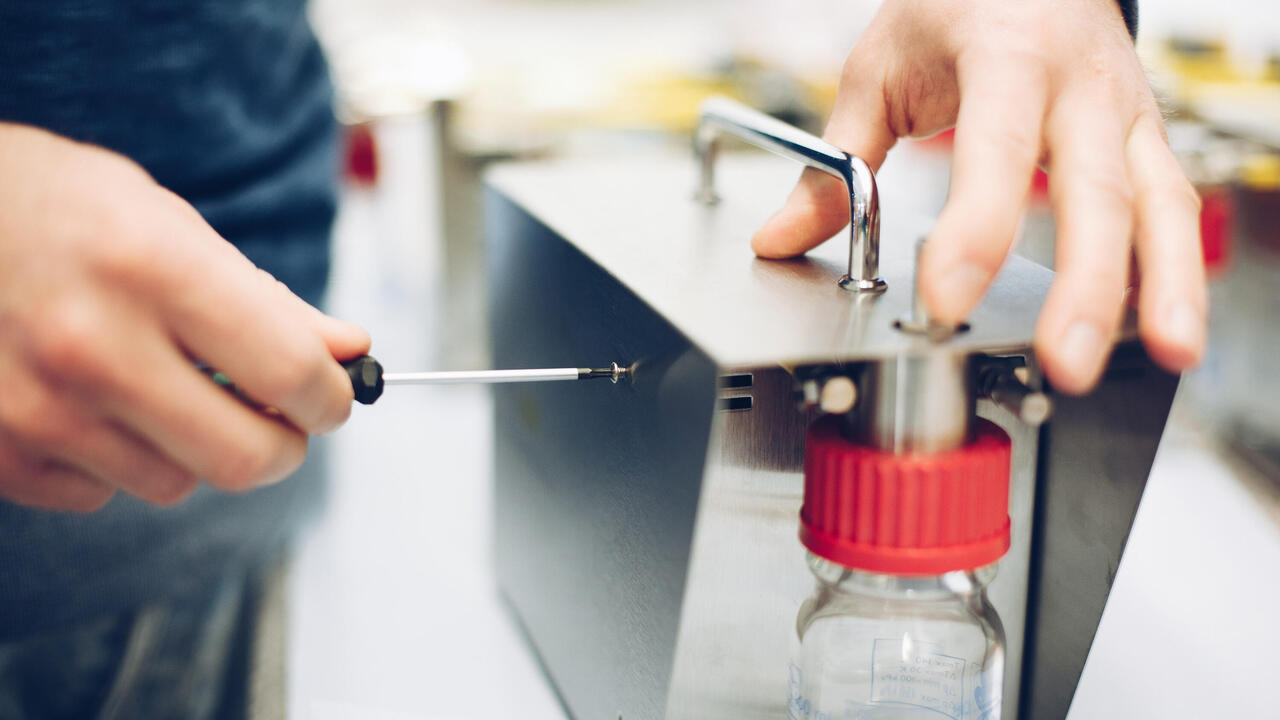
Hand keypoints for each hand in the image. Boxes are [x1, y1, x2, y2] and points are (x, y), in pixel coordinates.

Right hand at [0, 124, 369, 511]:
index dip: (331, 397)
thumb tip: (350, 352)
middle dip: (283, 444)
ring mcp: (37, 407)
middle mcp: (91, 344)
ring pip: (177, 483)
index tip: (332, 397)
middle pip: (244, 457)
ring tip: (161, 385)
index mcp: (150, 267)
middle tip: (279, 418)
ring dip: (193, 447)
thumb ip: (267, 300)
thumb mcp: (170, 225)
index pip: (289, 373)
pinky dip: (116, 461)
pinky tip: (95, 402)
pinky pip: (100, 493)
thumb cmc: (58, 210)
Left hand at [752, 0, 1205, 392]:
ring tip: (1170, 354)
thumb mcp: (882, 66)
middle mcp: (1080, 86)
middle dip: (1086, 284)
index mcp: (1007, 56)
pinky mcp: (1148, 141)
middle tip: (1064, 362)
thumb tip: (782, 238)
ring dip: (1167, 285)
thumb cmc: (959, 7)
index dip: (975, 230)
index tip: (944, 299)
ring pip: (1159, 202)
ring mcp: (1126, 113)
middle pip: (1095, 190)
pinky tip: (1171, 328)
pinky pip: (1172, 208)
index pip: (994, 151)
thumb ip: (838, 157)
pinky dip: (1178, 271)